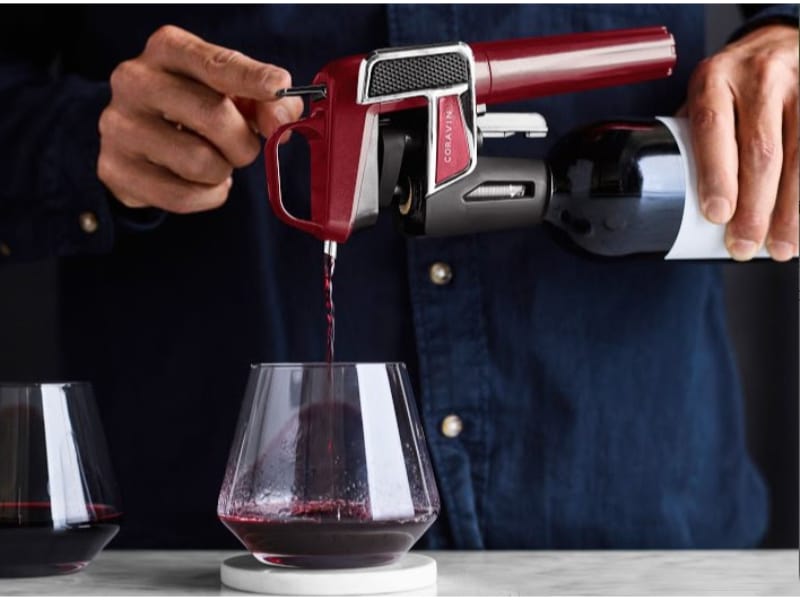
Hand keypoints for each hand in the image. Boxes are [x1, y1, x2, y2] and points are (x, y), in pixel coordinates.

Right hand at [97, 25, 302, 213]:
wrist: (135, 141)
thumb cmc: (193, 109)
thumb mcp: (232, 94)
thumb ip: (267, 101)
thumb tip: (282, 119)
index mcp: (168, 49)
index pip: (216, 63)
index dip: (252, 78)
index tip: (279, 86)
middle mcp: (135, 80)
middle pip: (214, 116)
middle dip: (244, 143)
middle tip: (243, 149)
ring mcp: (119, 125)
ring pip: (200, 162)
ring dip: (223, 171)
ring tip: (212, 162)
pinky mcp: (115, 169)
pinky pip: (184, 196)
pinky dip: (208, 196)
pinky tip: (199, 183)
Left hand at [686, 24, 797, 260]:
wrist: (778, 42)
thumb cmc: (732, 84)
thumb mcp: (704, 97)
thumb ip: (694, 137)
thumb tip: (672, 197)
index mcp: (714, 80)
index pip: (713, 129)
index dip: (716, 175)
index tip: (717, 215)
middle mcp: (758, 78)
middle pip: (761, 151)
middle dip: (755, 207)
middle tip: (745, 246)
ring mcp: (799, 84)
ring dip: (793, 208)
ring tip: (783, 245)